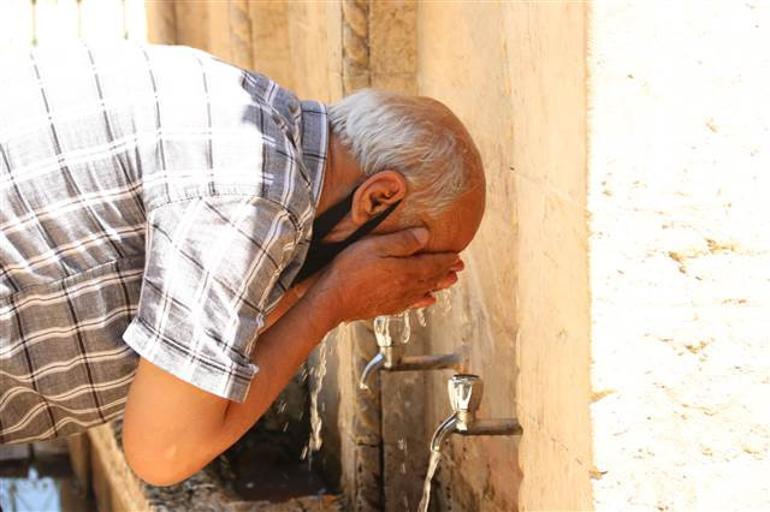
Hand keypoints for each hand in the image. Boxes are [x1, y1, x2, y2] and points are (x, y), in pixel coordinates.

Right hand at [305, 227, 462, 325]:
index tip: (458, 255)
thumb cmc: (351, 269)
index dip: (447, 259)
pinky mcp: (387, 308)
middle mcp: (407, 287)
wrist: (332, 300)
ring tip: (450, 281)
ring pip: (425, 290)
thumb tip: (427, 235)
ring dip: (439, 284)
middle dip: (447, 271)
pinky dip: (424, 300)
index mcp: (407, 270)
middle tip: (459, 267)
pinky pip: (413, 303)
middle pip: (433, 278)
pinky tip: (427, 300)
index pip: (434, 263)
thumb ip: (402, 241)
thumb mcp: (375, 245)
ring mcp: (398, 300)